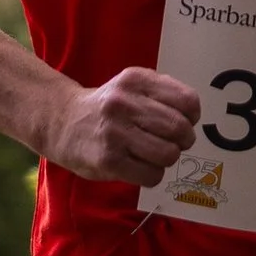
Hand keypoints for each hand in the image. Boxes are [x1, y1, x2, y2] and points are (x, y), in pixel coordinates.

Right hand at [38, 68, 201, 186]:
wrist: (62, 122)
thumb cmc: (107, 107)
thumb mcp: (131, 86)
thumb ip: (162, 92)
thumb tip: (193, 114)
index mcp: (136, 80)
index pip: (187, 101)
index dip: (192, 117)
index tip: (184, 121)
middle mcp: (125, 103)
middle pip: (180, 129)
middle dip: (183, 141)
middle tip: (174, 143)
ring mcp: (115, 133)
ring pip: (168, 154)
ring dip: (167, 159)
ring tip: (154, 154)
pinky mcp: (109, 160)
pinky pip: (152, 175)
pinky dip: (152, 174)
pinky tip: (139, 166)